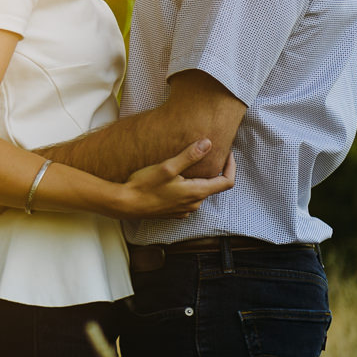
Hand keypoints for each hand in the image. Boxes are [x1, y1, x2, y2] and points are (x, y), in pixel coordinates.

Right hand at [117, 139, 235, 219]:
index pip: (227, 182)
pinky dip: (186, 188)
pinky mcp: (174, 213)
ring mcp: (184, 210)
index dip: (231, 166)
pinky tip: (172, 181)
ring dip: (196, 180)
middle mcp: (194, 204)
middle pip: (212, 186)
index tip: (227, 153)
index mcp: (197, 192)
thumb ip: (189, 156)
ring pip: (198, 192)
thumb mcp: (167, 167)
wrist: (125, 204)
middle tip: (203, 155)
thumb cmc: (144, 186)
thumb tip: (208, 144)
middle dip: (211, 171)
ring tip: (184, 166)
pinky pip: (187, 199)